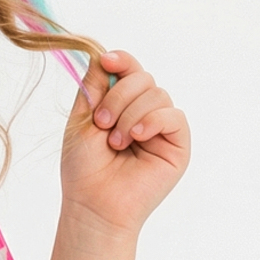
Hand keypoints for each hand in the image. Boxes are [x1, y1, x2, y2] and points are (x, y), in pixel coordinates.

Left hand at [60, 49, 190, 237]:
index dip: (121, 61)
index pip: (128, 71)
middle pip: (143, 77)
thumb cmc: (84, 169)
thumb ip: (93, 87)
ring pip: (157, 93)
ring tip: (114, 142)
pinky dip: (151, 120)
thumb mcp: (81, 120)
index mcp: (121, 105)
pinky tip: (135, 137)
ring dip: (130, 114)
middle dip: (119, 95)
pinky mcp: (178, 143)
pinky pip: (173, 114)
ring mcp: (162, 128)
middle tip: (101, 123)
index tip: (107, 61)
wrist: (94, 204)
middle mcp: (144, 113)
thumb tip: (102, 55)